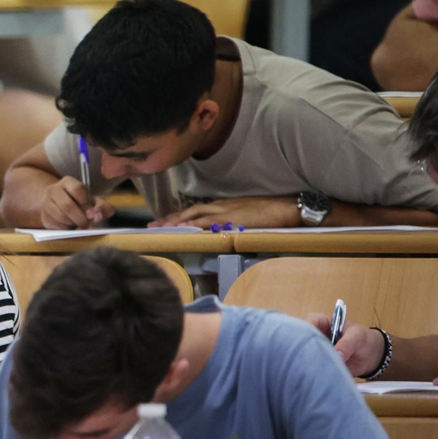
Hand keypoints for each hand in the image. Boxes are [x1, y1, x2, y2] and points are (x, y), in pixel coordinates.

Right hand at [40, 176, 112, 229]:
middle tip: (87, 224)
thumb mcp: (94, 201)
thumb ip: (102, 207)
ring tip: (79, 224)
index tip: (92, 211)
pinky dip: (67, 229)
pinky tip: (71, 227)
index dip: (86, 203)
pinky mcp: (44, 216)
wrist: (60, 205)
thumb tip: (97, 216)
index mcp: (68, 182)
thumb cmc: (81, 202)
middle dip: (81, 218)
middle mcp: (54, 190)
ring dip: (73, 224)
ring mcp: (46, 203)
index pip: (78, 189)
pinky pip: (56, 225)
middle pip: (68, 205)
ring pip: (61, 217)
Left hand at [152, 196, 299, 229]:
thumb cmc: (268, 213)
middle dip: (169, 219)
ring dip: (176, 223)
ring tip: (161, 229)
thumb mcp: (243, 215)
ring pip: (194, 216)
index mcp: (221, 205)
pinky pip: (209, 223)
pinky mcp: (232, 219)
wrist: (286, 208)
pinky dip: (194, 227)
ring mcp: (225, 212)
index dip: (176, 216)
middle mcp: (220, 206)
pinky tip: (184, 232)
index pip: (193, 210)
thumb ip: (228, 222)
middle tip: (152, 226)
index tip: (161, 222)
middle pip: (188, 212)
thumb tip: (217, 232)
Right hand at [308, 315, 384, 376]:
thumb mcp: (358, 336)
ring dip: (311, 362)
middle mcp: (315, 337)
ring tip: (319, 369)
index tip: (309, 342)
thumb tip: (337, 355)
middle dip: (306, 349)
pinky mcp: (319, 364)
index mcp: (321, 323)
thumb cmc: (363, 339)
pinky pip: (313, 368)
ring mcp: (316, 351)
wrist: (371, 357)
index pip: (308, 323)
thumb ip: (347, 343)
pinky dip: (316, 372)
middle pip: (302, 340)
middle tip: (313, 359)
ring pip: (306, 356)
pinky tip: (320, 376)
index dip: (305, 331)